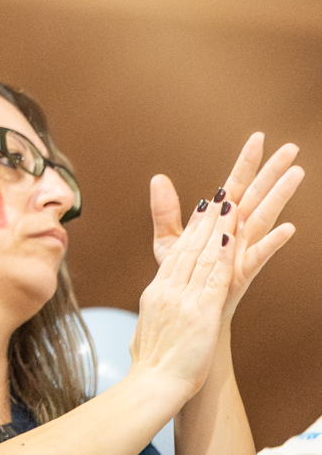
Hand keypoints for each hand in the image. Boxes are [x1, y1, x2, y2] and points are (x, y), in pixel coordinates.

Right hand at [130, 192, 237, 406]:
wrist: (152, 386)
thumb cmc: (150, 368)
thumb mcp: (146, 332)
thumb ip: (152, 316)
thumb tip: (151, 313)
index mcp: (156, 294)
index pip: (175, 253)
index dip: (191, 230)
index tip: (203, 210)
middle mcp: (167, 291)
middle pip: (189, 247)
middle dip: (206, 219)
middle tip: (220, 195)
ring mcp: (183, 300)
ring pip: (203, 256)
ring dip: (218, 229)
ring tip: (230, 206)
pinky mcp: (201, 312)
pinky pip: (216, 278)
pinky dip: (226, 255)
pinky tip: (234, 239)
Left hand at [150, 133, 301, 316]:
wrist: (187, 318)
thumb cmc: (184, 280)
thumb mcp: (169, 241)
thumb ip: (166, 211)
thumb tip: (158, 178)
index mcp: (220, 223)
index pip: (234, 185)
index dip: (245, 162)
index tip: (258, 136)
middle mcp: (236, 233)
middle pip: (255, 196)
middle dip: (272, 172)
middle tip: (291, 147)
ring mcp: (241, 252)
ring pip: (263, 218)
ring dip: (279, 196)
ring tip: (296, 174)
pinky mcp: (240, 274)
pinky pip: (258, 256)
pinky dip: (271, 243)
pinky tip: (288, 229)